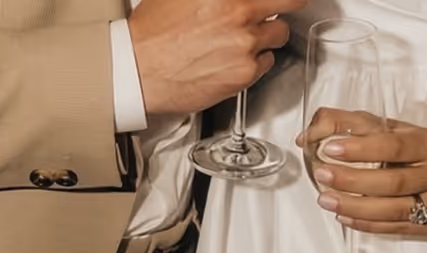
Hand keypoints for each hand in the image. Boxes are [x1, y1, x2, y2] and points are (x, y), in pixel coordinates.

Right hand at [128, 0, 305, 113]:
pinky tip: (235, 58)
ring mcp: (245, 43)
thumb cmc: (151, 33)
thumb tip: (226, 0)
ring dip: (267, 33)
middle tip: (282, 6)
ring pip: (279, 33)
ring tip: (246, 37)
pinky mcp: (245, 72)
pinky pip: (267, 61)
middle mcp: (239, 12)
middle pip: (288, 1)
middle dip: (285, 3)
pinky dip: (256, 59)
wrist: (137, 71)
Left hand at [297, 108, 426, 235]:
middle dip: (353, 181)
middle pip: (394, 181)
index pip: (394, 146)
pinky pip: (398, 227)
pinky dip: (367, 224)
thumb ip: (345, 123)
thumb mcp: (385, 127)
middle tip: (323, 175)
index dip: (361, 149)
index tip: (330, 148)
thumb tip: (307, 135)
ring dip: (355, 207)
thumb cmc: (412, 146)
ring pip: (395, 210)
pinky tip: (344, 216)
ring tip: (326, 200)